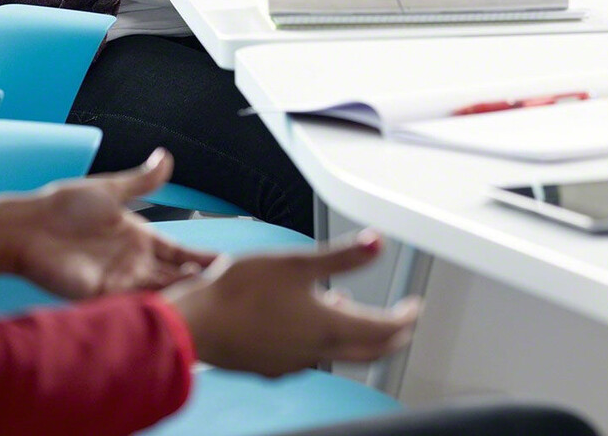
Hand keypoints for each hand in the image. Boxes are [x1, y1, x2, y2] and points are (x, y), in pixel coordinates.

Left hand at [0, 149, 219, 299]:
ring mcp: (119, 279)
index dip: (204, 258)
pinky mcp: (101, 292)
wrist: (28, 225)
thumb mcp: (110, 190)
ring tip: (207, 293)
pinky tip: (174, 304)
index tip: (230, 263)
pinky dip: (154, 303)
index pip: (181, 252)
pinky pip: (133, 301)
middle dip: (200, 281)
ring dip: (181, 293)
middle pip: (175, 275)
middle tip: (228, 284)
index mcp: (140, 239)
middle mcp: (134, 262)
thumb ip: (142, 180)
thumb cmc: (63, 205)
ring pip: (160, 290)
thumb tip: (166, 156)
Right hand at [164, 231, 418, 376]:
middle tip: (402, 318)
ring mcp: (293, 362)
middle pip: (369, 350)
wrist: (193, 325)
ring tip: (351, 308)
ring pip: (338, 352)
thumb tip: (378, 242)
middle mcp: (316, 351)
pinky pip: (310, 354)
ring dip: (355, 334)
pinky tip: (307, 318)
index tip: (414, 306)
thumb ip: (342, 256)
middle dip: (391, 333)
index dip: (406, 316)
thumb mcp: (296, 262)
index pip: (385, 329)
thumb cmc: (238, 294)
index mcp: (329, 328)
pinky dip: (323, 337)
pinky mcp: (271, 365)